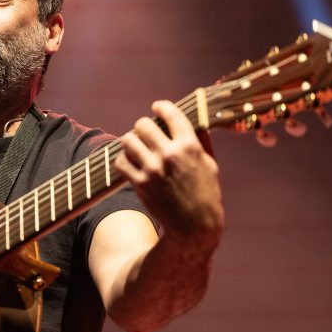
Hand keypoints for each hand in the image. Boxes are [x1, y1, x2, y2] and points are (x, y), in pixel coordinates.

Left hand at [115, 100, 224, 250]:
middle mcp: (170, 155)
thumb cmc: (206, 193)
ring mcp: (153, 169)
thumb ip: (200, 141)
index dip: (161, 106)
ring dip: (130, 142)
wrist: (195, 225)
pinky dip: (123, 160)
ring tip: (135, 147)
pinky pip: (120, 162)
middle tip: (144, 132)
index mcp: (190, 146)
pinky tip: (130, 162)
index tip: (157, 107)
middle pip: (143, 124)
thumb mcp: (210, 164)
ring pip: (128, 140)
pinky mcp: (141, 184)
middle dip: (142, 126)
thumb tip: (197, 120)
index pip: (171, 114)